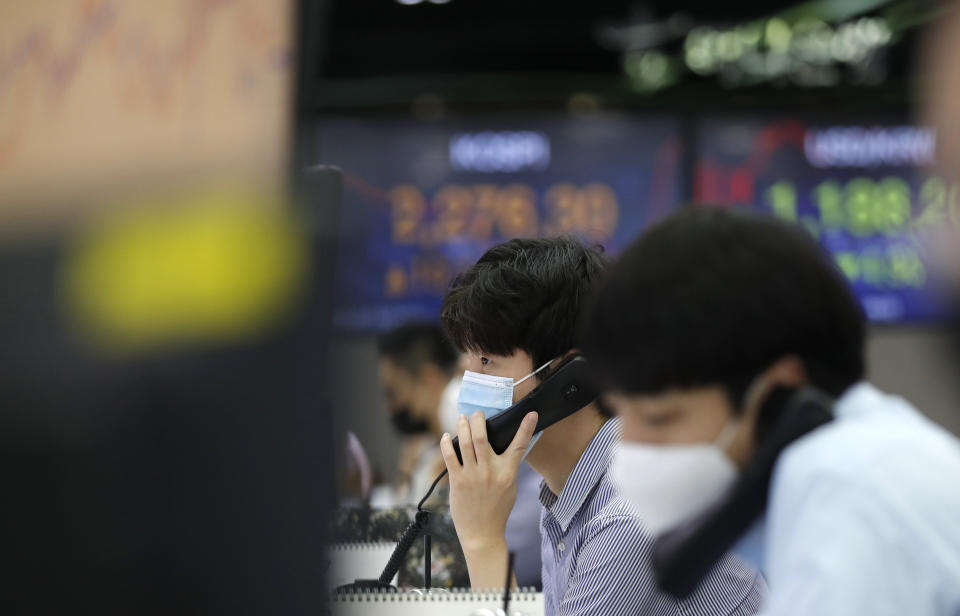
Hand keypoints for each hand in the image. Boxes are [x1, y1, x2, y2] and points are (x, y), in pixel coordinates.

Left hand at [439, 410, 537, 589]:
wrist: (482, 534)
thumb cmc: (497, 510)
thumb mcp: (510, 488)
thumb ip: (508, 468)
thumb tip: (507, 449)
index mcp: (507, 473)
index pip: (519, 446)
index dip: (526, 428)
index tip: (531, 414)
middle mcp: (490, 472)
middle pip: (482, 438)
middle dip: (478, 420)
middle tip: (477, 413)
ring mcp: (473, 476)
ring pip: (466, 443)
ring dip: (462, 427)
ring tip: (462, 418)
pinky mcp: (457, 482)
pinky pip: (450, 457)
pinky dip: (447, 443)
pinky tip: (447, 436)